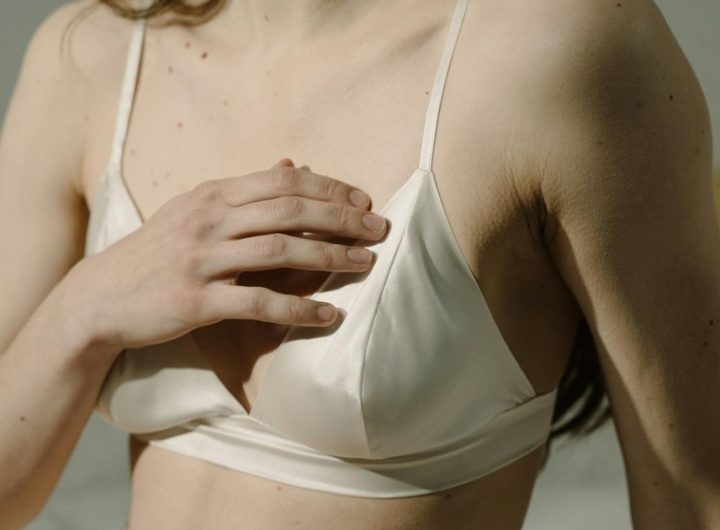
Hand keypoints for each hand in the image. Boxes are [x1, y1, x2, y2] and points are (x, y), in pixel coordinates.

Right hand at [74, 159, 387, 351]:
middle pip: (289, 210)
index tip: (363, 200)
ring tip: (366, 263)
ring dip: (330, 256)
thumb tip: (290, 165)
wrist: (101, 296)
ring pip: (280, 250)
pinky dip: (298, 308)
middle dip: (341, 217)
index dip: (328, 188)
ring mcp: (201, 259)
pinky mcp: (195, 301)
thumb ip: (244, 191)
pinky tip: (329, 314)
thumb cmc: (157, 252)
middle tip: (379, 228)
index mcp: (212, 196)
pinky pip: (258, 302)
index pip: (282, 182)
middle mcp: (209, 220)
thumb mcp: (195, 211)